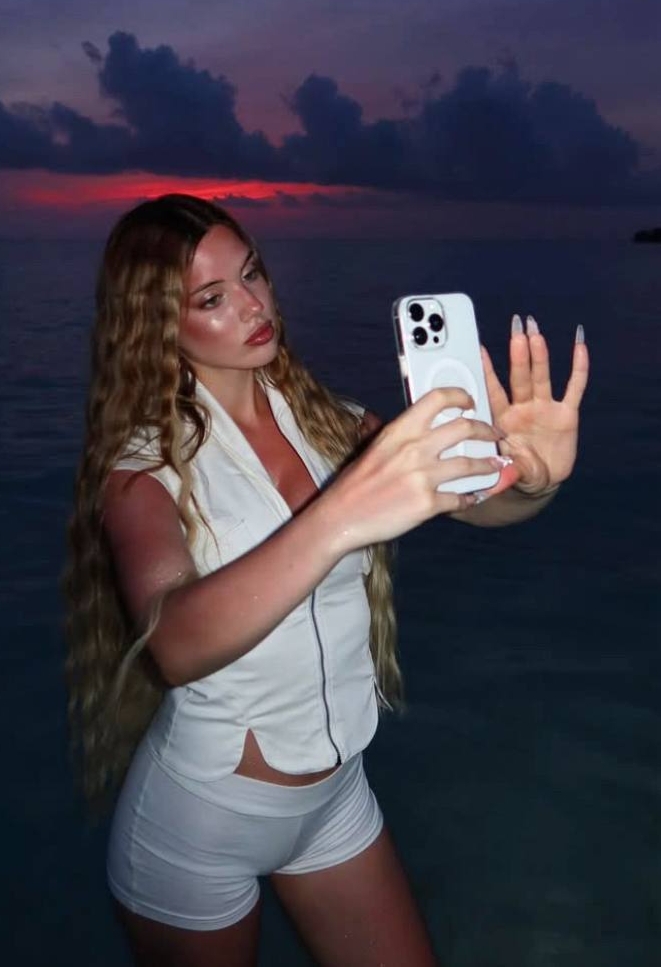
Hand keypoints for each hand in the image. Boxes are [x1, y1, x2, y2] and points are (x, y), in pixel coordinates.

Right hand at [325, 387, 502, 548]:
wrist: (341, 517)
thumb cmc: (357, 484)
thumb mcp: (377, 448)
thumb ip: (402, 436)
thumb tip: (424, 427)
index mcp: (400, 431)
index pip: (437, 399)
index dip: (460, 396)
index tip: (471, 402)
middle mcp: (414, 450)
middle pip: (465, 428)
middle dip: (487, 430)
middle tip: (495, 435)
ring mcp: (422, 477)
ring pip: (471, 465)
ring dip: (490, 466)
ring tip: (496, 466)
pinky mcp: (427, 504)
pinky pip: (460, 499)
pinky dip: (470, 498)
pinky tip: (472, 498)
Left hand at [480, 315, 588, 497]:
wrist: (540, 479)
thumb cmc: (517, 469)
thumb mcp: (507, 470)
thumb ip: (508, 467)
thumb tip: (505, 469)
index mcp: (504, 419)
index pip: (494, 391)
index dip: (488, 372)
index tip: (480, 350)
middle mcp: (524, 408)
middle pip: (520, 377)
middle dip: (518, 354)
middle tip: (517, 330)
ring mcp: (545, 408)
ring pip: (542, 377)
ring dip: (539, 356)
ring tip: (536, 334)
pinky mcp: (567, 414)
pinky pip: (574, 388)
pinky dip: (578, 368)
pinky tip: (579, 347)